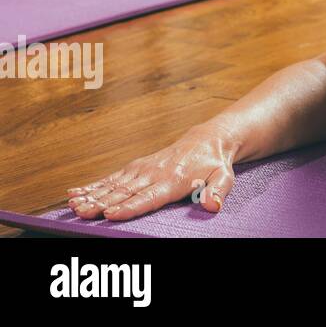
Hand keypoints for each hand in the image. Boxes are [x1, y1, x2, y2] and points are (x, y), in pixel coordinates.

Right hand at [66, 122, 238, 221]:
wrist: (206, 140)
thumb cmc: (214, 164)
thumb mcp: (224, 177)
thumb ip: (218, 191)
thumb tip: (212, 205)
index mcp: (173, 181)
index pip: (148, 197)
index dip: (129, 206)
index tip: (111, 213)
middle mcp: (153, 174)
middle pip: (124, 193)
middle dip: (102, 203)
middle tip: (82, 213)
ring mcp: (142, 170)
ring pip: (113, 185)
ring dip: (92, 196)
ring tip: (73, 206)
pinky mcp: (135, 167)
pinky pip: (111, 178)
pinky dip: (93, 185)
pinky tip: (74, 193)